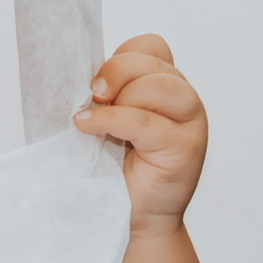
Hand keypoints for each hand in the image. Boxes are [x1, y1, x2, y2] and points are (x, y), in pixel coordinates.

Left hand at [75, 34, 208, 236]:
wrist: (132, 216)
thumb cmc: (114, 170)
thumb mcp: (103, 122)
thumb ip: (102, 95)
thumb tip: (71, 75)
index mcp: (164, 85)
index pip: (149, 46)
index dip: (119, 57)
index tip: (94, 84)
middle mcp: (182, 97)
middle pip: (150, 61)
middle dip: (113, 74)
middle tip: (91, 98)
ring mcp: (190, 120)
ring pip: (156, 84)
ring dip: (117, 99)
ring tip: (91, 121)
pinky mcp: (186, 145)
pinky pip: (146, 121)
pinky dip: (112, 121)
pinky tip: (89, 128)